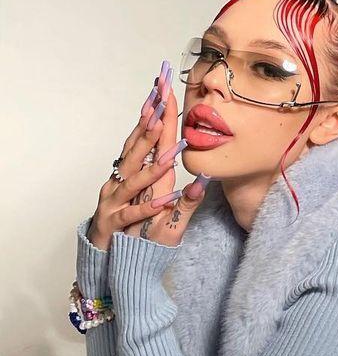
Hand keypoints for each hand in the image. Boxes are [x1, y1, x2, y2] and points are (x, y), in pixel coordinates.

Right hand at [87, 66, 206, 250]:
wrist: (117, 264)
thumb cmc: (141, 237)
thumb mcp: (170, 220)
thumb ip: (187, 203)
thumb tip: (205, 183)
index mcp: (142, 179)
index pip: (151, 142)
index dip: (157, 117)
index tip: (163, 90)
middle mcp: (126, 185)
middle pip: (138, 152)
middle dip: (149, 126)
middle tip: (160, 101)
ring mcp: (117, 203)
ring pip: (133, 181)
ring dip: (151, 165)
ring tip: (167, 149)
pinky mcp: (115, 225)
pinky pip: (132, 215)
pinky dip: (147, 207)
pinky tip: (164, 200)